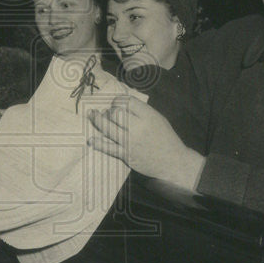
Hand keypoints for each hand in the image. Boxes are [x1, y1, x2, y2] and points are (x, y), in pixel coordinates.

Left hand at [87, 96, 204, 190]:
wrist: (173, 162)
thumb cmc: (165, 138)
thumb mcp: (158, 119)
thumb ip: (141, 111)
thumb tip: (121, 103)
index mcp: (149, 116)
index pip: (127, 101)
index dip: (118, 100)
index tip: (116, 103)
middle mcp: (139, 128)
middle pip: (116, 113)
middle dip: (110, 110)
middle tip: (109, 113)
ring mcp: (130, 142)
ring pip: (108, 127)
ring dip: (97, 120)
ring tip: (92, 114)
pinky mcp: (125, 154)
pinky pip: (108, 147)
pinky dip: (98, 143)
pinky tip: (91, 139)